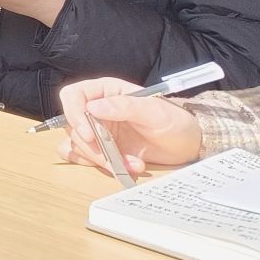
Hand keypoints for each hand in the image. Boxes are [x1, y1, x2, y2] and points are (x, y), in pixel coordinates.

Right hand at [54, 77, 203, 176]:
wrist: (187, 144)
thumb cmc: (173, 121)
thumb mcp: (154, 111)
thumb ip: (124, 106)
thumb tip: (92, 107)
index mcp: (105, 91)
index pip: (72, 96)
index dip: (74, 114)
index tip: (89, 135)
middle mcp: (95, 109)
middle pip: (72, 125)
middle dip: (92, 146)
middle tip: (115, 158)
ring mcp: (96, 129)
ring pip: (76, 143)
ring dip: (98, 158)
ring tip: (128, 164)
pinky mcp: (99, 148)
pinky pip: (79, 156)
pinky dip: (92, 164)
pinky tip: (114, 167)